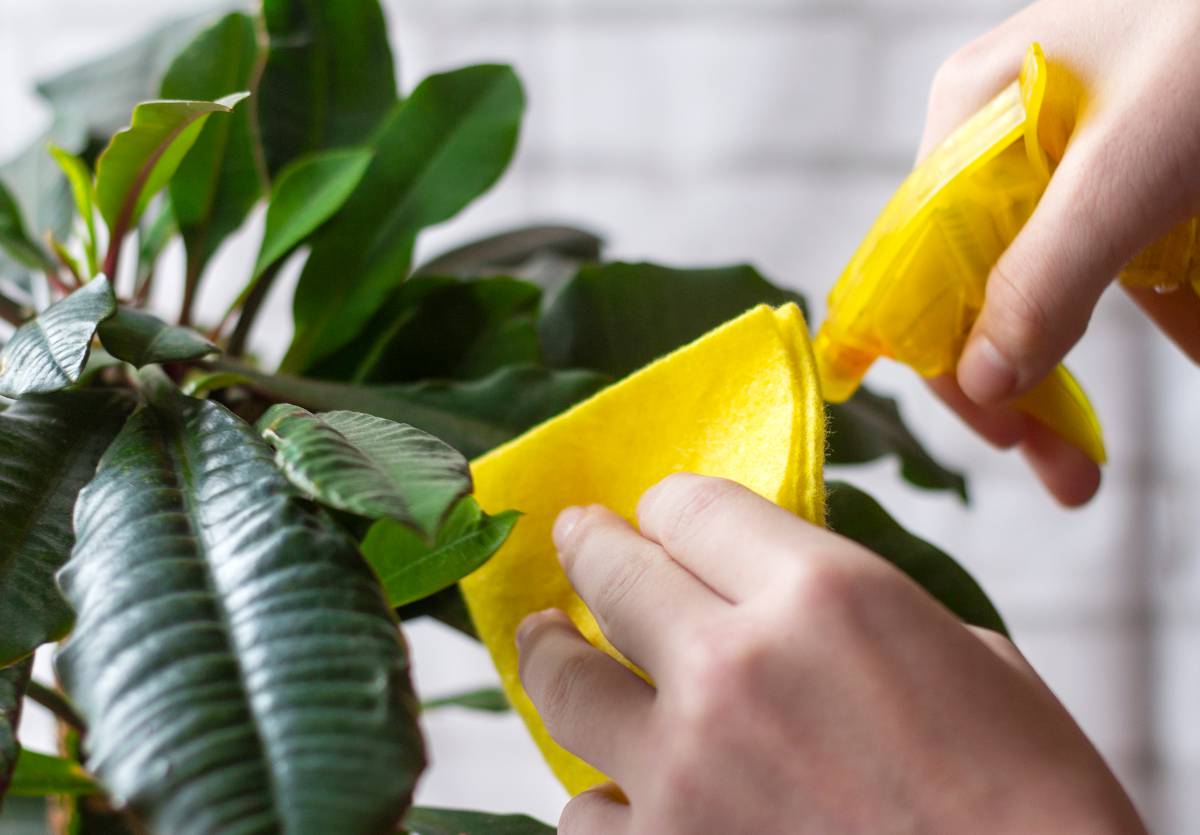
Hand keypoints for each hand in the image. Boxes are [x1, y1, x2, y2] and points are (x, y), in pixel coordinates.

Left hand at [517, 474, 1145, 834]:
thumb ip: (847, 608)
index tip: (660, 517)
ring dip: (557, 660)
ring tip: (550, 647)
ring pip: (566, 685)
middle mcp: (733, 666)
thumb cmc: (1030, 800)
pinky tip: (626, 789)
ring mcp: (683, 771)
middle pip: (611, 572)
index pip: (690, 507)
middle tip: (573, 538)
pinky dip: (605, 796)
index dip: (672, 507)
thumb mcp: (959, 656)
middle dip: (588, 547)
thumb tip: (771, 587)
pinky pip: (587, 810)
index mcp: (822, 594)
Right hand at [919, 0, 1199, 504]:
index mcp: (972, 114)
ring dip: (1085, 367)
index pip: (918, 264)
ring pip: (1053, 283)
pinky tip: (1191, 344)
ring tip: (1095, 453)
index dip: (947, 358)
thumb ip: (1047, 276)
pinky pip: (1123, 256)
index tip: (1002, 437)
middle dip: (1024, 385)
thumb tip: (982, 383)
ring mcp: (1071, 149)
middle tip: (1065, 474)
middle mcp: (1004, 134)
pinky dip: (1160, 310)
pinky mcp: (1135, 163)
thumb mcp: (1128, 169)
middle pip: (982, 285)